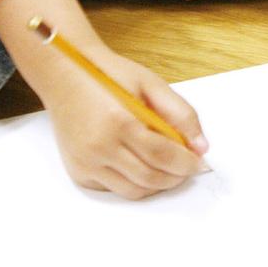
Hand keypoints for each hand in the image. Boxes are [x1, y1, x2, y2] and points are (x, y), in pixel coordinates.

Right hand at [43, 44, 207, 199]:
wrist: (65, 75)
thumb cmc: (108, 75)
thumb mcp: (150, 83)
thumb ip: (180, 113)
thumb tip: (201, 147)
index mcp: (119, 121)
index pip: (162, 155)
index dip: (186, 163)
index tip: (199, 162)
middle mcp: (99, 147)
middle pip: (149, 178)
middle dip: (175, 177)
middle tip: (187, 168)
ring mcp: (86, 162)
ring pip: (132, 191)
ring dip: (156, 185)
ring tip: (167, 169)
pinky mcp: (78, 172)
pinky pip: (114, 189)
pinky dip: (133, 183)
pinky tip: (139, 165)